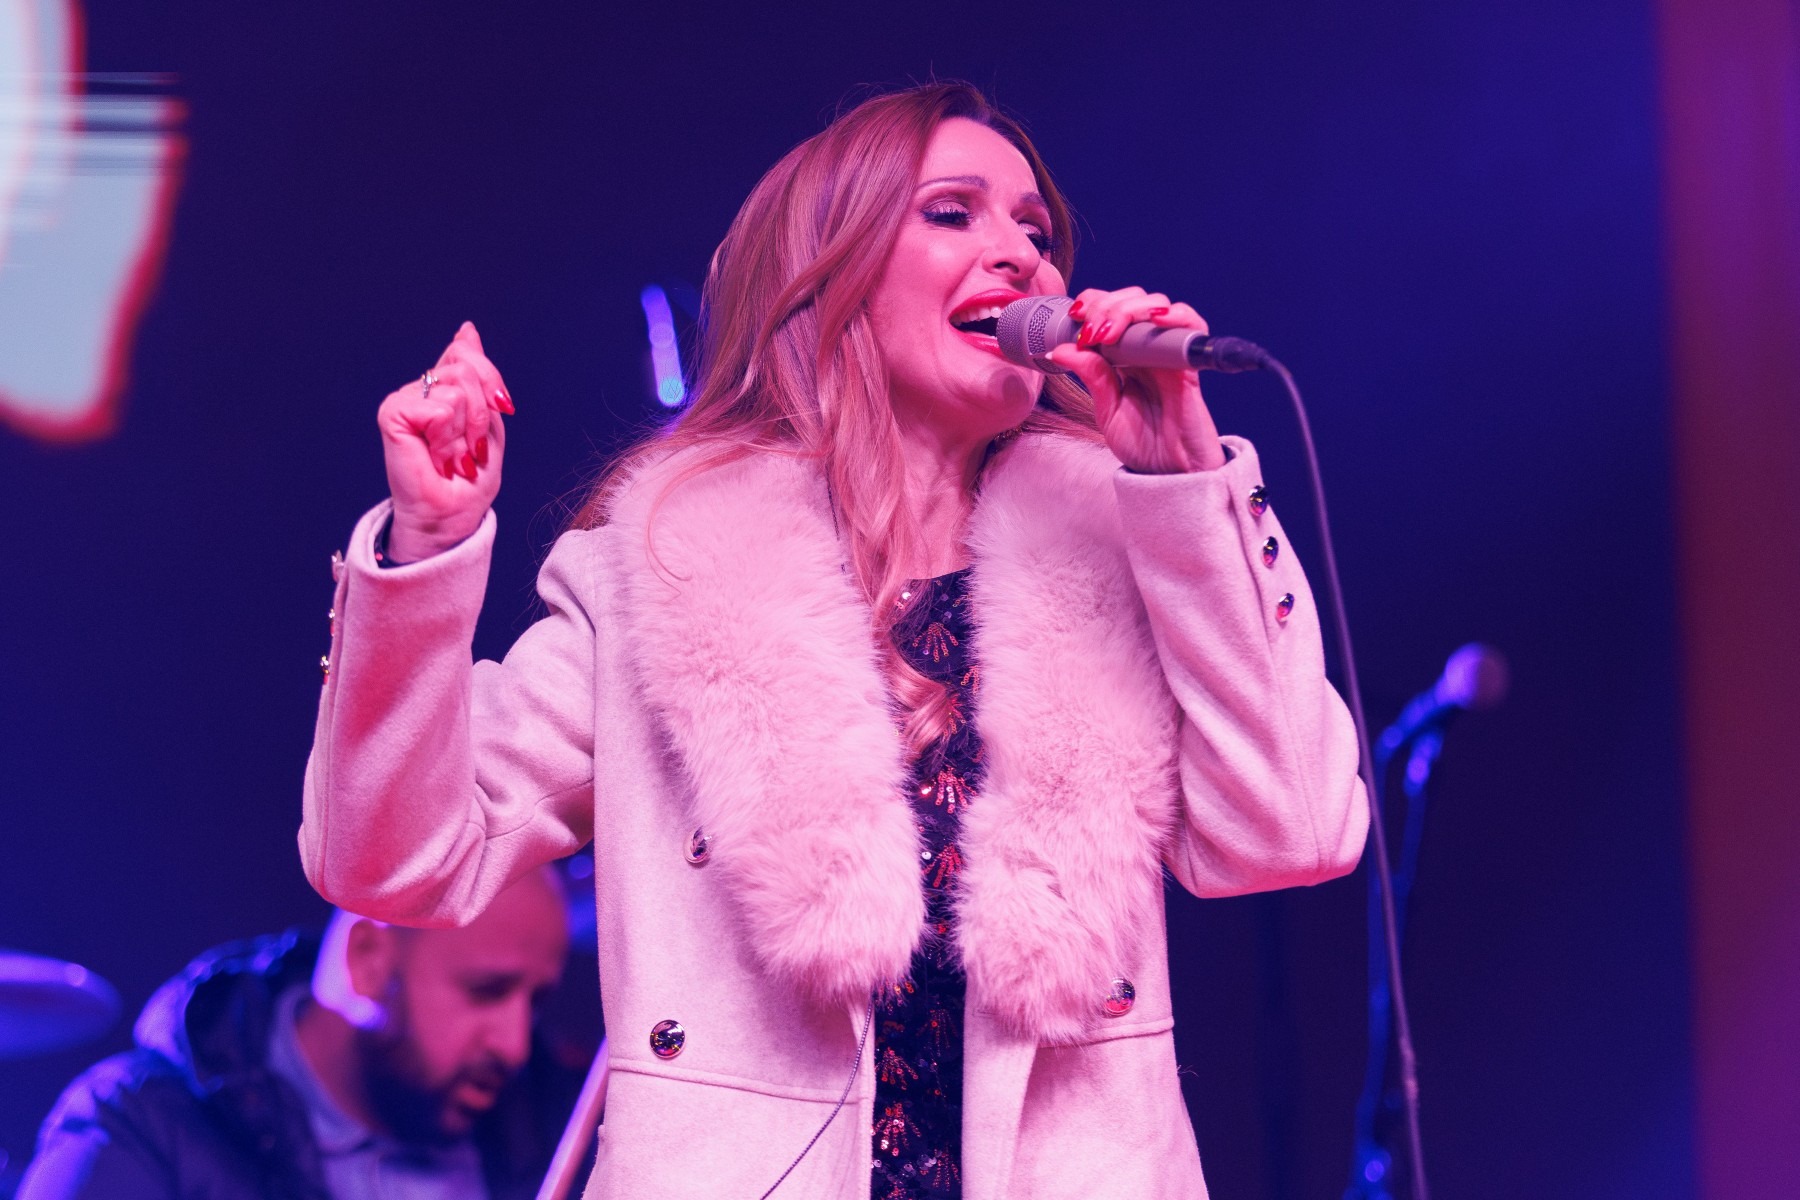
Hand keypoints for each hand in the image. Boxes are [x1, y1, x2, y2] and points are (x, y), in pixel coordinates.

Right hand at [377, 321, 512, 562]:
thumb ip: (479, 377)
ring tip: (452, 456)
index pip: (466, 353)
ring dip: (466, 430)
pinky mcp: (392, 413)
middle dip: (483, 411)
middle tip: (472, 447)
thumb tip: (466, 329)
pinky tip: (436, 456)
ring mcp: (404, 400)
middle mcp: (420, 390)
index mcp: (442, 388)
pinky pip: (440, 408)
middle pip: (467, 365)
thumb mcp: (488, 423)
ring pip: (457, 388)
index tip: (499, 410)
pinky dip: (448, 436)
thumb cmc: (470, 478)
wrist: (451, 516)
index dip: (491, 380)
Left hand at [1044, 287, 1226, 473]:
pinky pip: (1191, 326)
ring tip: (1110, 332)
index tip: (1073, 317)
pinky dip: (1176, 314)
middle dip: (1106, 305)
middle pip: (1131, 300)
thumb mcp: (1106, 410)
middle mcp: (1147, 349)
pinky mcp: (1189, 366)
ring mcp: (1168, 354)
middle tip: (1090, 330)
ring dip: (1130, 308)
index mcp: (1124, 356)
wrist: (1169, 475)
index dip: (1093, 303)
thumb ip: (1091, 376)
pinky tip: (1155, 319)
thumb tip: (1060, 348)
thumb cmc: (1143, 446)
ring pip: (1156, 305)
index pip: (1111, 309)